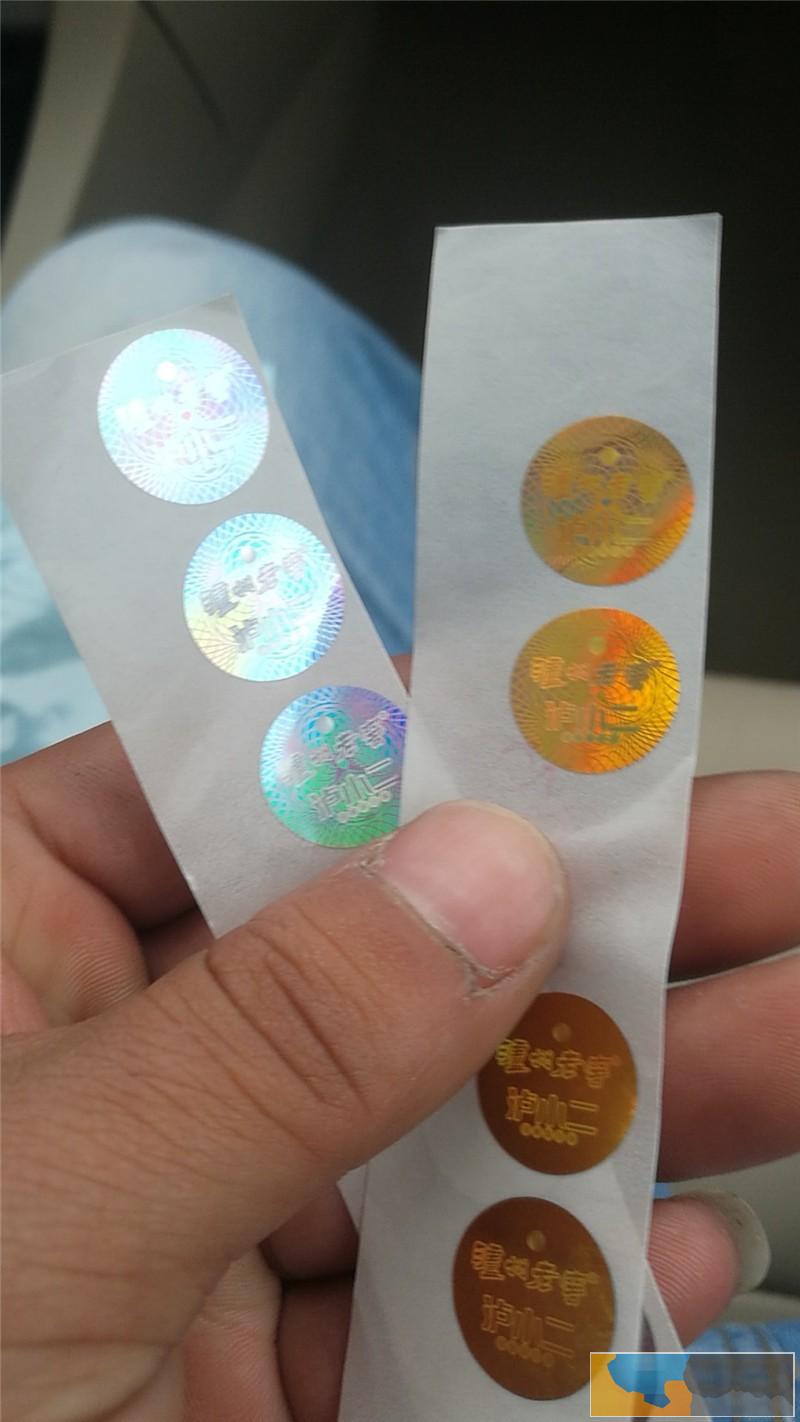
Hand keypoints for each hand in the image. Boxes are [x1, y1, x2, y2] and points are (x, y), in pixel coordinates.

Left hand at [2, 707, 797, 1421]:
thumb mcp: (37, 1212)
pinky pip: (422, 1322)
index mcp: (1, 955)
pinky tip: (684, 1256)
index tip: (576, 708)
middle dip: (576, 913)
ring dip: (616, 1096)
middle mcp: (103, 1077)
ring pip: (426, 1138)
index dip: (401, 738)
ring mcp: (183, 1242)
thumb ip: (265, 1043)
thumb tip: (485, 871)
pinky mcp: (246, 1399)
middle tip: (761, 851)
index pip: (216, 796)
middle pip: (371, 955)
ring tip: (794, 1022)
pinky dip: (551, 1296)